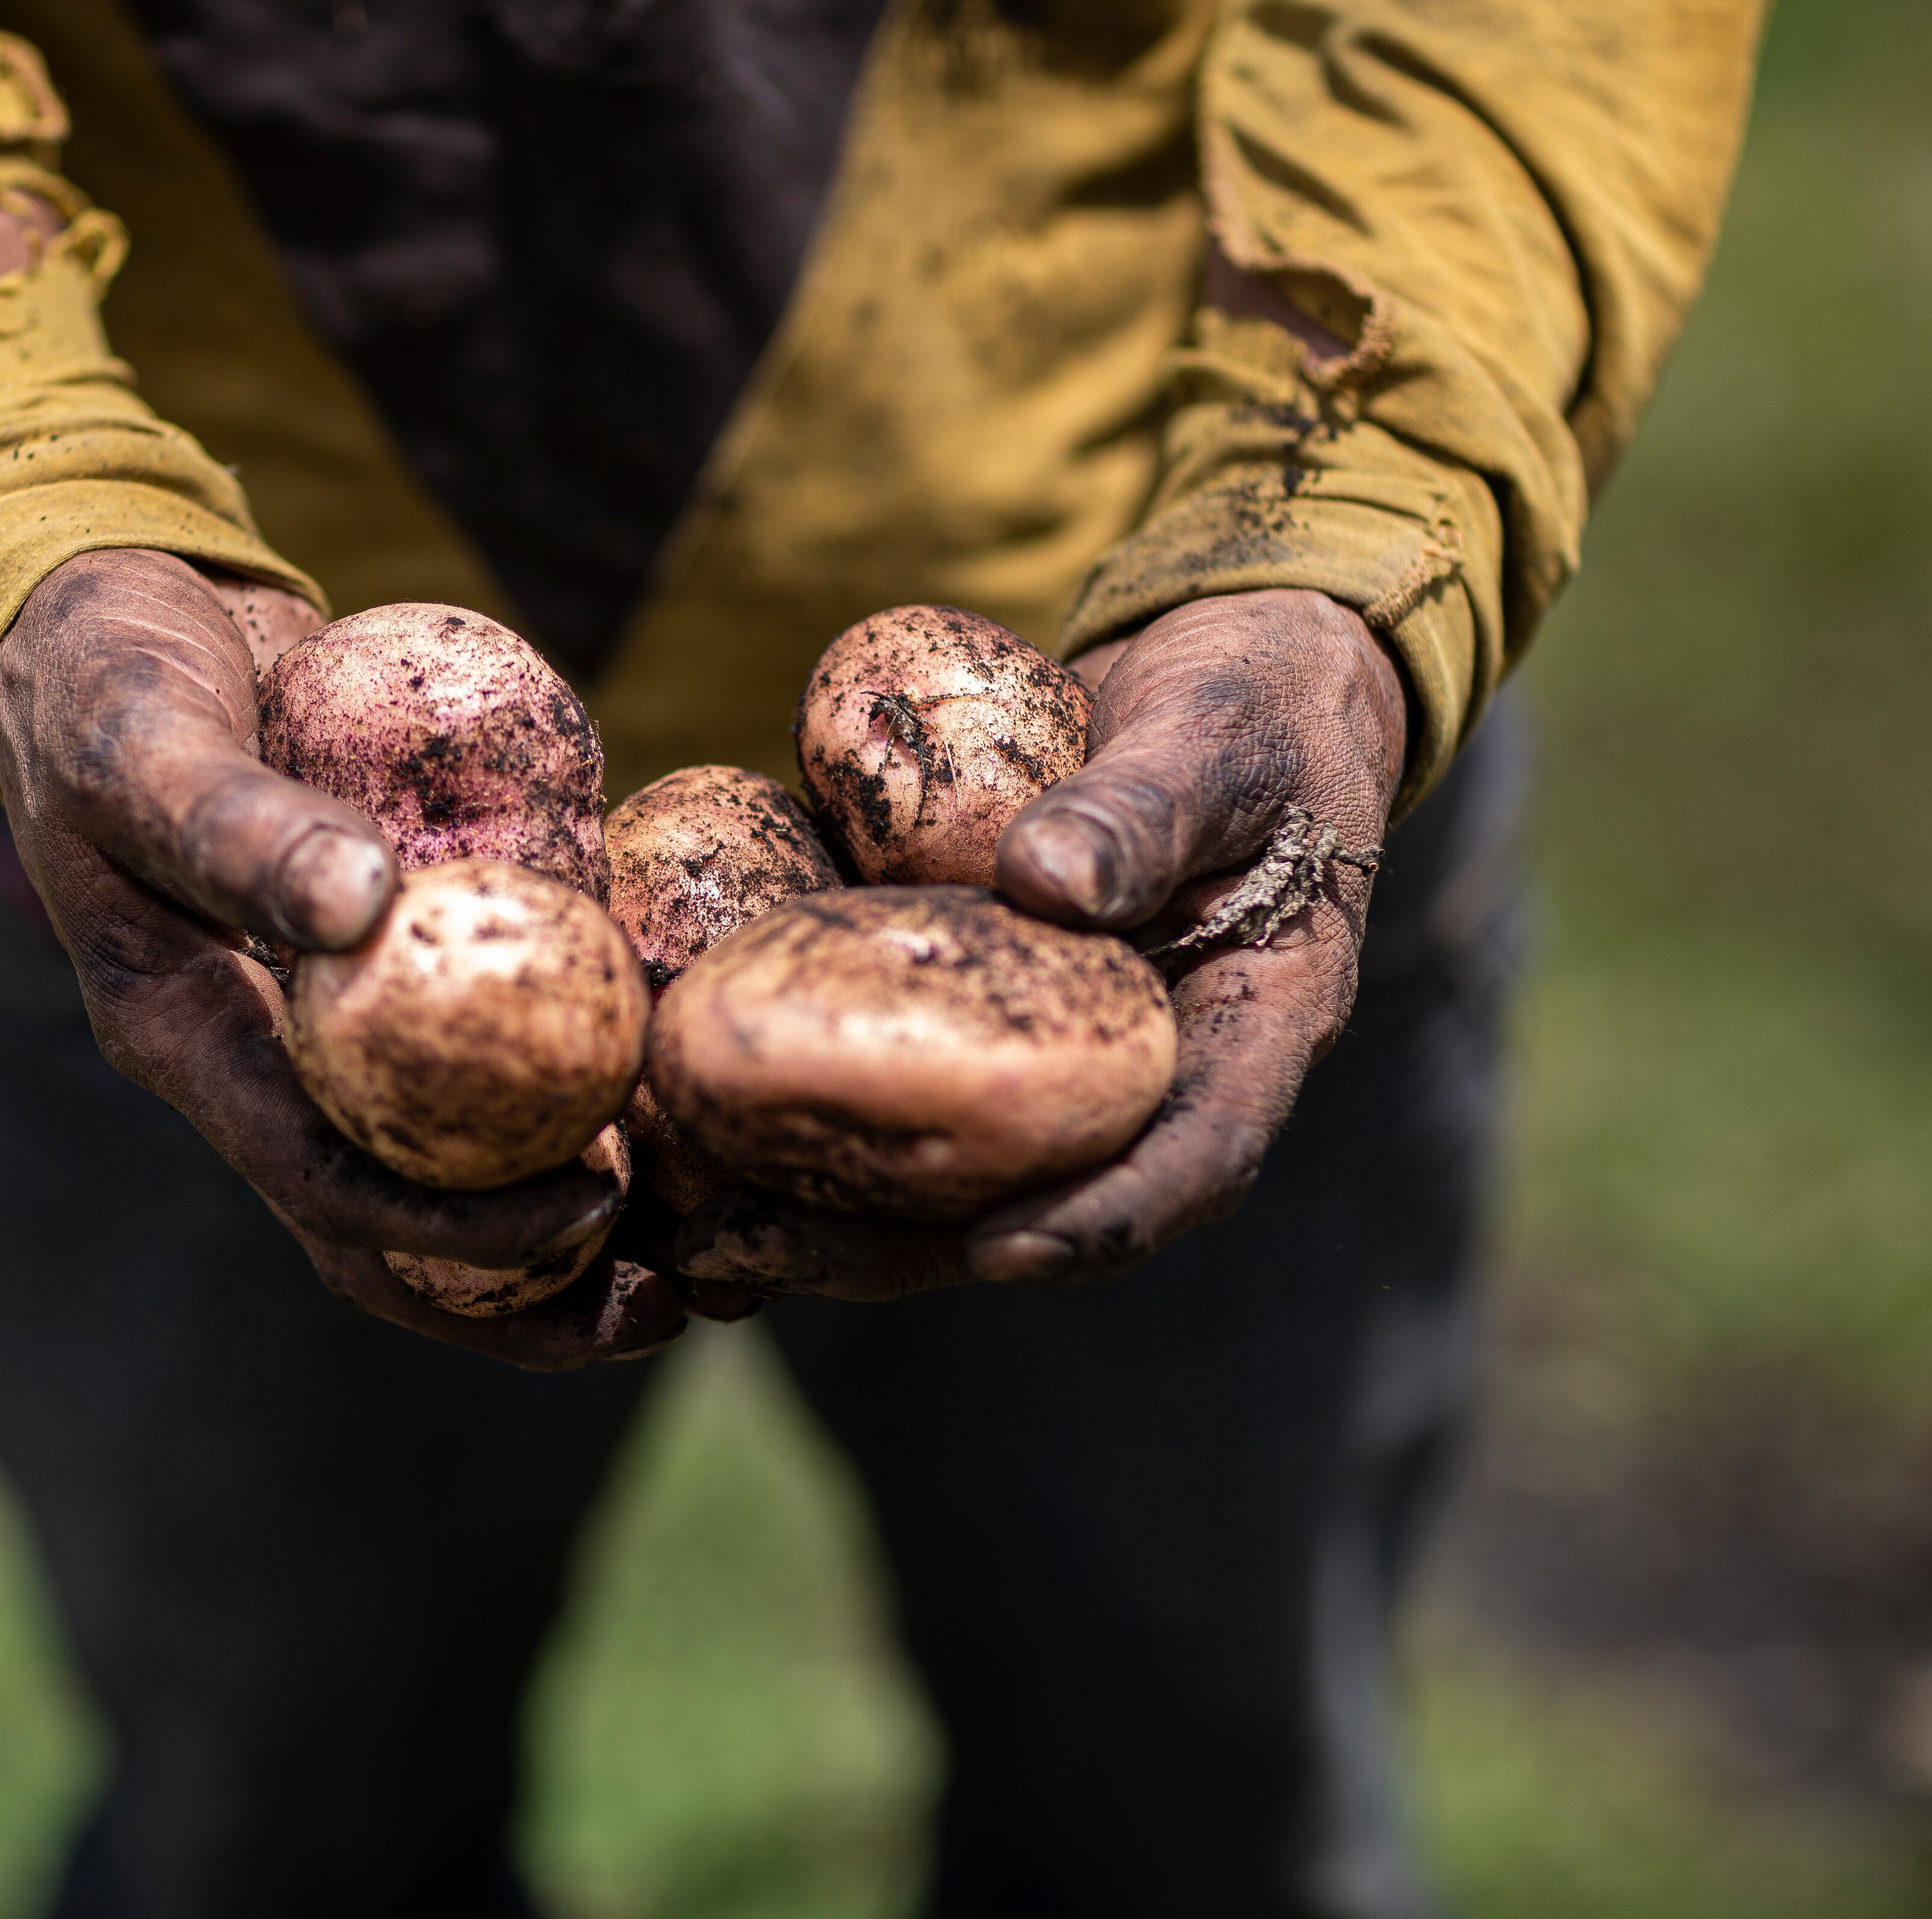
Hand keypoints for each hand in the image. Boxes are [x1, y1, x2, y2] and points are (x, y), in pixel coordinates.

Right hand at [0, 549, 686, 1368]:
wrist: (113, 612)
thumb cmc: (100, 674)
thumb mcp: (140, 739)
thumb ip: (233, 824)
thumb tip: (365, 903)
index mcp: (189, 1042)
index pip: (330, 1188)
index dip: (458, 1226)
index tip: (596, 1208)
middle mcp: (263, 1062)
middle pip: (401, 1233)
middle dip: (535, 1297)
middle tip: (679, 1306)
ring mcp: (328, 1024)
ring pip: (453, 1170)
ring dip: (574, 1234)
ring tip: (708, 1254)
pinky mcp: (389, 966)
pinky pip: (486, 1059)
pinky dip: (577, 1095)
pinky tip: (683, 1095)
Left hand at [668, 587, 1405, 1296]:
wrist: (1216, 673)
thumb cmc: (1253, 706)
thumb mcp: (1221, 743)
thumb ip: (1146, 810)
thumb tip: (1042, 881)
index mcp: (1248, 1029)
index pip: (1197, 1157)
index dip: (1105, 1217)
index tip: (1004, 1252)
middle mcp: (1139, 1068)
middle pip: (1027, 1194)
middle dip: (894, 1248)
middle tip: (760, 1259)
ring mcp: (1041, 1047)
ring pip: (937, 1163)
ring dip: (814, 1206)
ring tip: (691, 1233)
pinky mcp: (963, 1002)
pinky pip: (882, 1068)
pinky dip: (791, 1097)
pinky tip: (678, 1114)